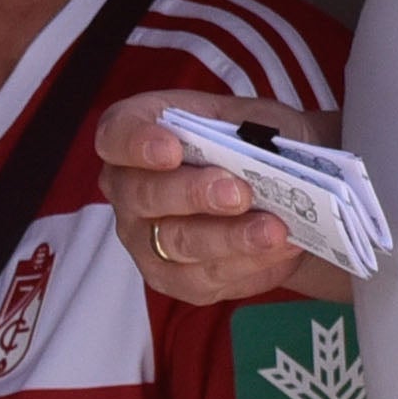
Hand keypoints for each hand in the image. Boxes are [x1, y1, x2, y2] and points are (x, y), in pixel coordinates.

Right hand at [93, 89, 347, 307]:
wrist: (281, 191)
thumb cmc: (252, 146)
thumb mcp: (251, 120)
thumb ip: (246, 131)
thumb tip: (259, 152)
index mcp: (136, 136)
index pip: (116, 135)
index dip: (137, 142)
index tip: (172, 149)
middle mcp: (128, 189)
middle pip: (145, 195)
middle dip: (194, 194)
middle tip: (239, 194)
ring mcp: (144, 238)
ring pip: (177, 242)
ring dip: (230, 237)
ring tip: (274, 230)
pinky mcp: (172, 278)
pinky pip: (202, 278)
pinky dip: (246, 264)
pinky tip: (279, 249)